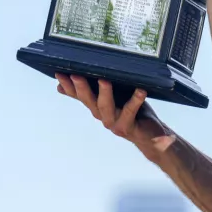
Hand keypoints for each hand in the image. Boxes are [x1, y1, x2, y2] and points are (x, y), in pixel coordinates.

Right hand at [55, 73, 176, 162]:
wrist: (152, 137)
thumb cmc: (134, 113)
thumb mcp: (116, 99)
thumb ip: (99, 91)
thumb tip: (78, 82)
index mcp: (97, 108)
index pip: (79, 96)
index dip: (68, 87)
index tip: (59, 74)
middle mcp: (103, 116)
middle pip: (89, 101)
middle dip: (81, 88)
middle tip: (75, 75)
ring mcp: (114, 123)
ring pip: (106, 107)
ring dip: (104, 93)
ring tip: (104, 80)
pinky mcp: (128, 127)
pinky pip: (131, 111)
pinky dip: (135, 100)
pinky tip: (140, 90)